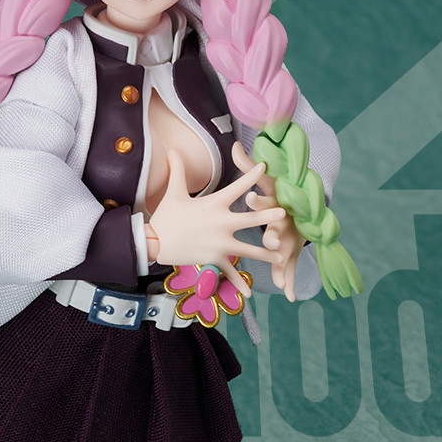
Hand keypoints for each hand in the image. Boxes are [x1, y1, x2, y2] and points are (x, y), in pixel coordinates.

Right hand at [145, 148, 290, 298]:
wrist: (155, 243)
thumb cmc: (166, 217)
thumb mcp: (174, 192)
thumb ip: (178, 170)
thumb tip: (172, 148)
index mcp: (214, 205)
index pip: (238, 187)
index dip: (252, 176)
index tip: (266, 167)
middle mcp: (221, 224)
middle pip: (252, 219)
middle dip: (270, 216)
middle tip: (285, 214)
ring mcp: (220, 244)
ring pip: (249, 249)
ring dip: (267, 253)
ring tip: (282, 255)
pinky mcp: (214, 259)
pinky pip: (230, 273)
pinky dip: (239, 284)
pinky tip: (251, 294)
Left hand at [231, 141, 303, 301]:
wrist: (304, 209)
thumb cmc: (279, 195)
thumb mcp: (265, 180)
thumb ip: (248, 166)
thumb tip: (235, 145)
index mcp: (273, 203)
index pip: (263, 199)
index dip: (257, 198)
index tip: (249, 197)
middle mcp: (282, 221)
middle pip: (276, 227)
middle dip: (273, 233)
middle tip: (270, 237)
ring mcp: (288, 238)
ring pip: (283, 251)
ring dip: (280, 261)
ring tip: (279, 274)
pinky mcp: (290, 252)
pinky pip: (287, 268)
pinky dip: (287, 281)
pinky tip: (287, 294)